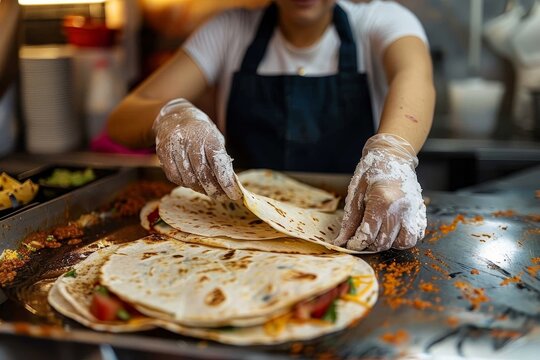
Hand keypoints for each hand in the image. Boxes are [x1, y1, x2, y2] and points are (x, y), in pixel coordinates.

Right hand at [153, 99, 241, 199]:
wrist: (174, 117)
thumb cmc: (201, 132)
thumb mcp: (215, 138)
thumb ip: (222, 159)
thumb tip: (231, 183)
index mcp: (207, 136)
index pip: (218, 164)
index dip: (226, 182)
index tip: (234, 194)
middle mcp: (190, 141)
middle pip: (203, 174)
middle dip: (214, 190)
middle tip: (222, 197)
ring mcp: (174, 147)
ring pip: (188, 178)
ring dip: (201, 189)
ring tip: (209, 191)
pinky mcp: (163, 153)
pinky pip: (175, 177)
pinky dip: (185, 184)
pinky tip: (193, 183)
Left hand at [333, 133, 425, 251]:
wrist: (392, 156)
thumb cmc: (371, 171)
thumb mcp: (356, 192)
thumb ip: (350, 219)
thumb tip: (341, 240)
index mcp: (381, 200)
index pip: (368, 234)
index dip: (356, 243)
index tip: (351, 243)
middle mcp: (400, 208)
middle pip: (384, 242)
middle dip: (370, 244)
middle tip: (362, 237)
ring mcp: (413, 210)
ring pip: (403, 243)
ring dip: (389, 244)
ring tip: (379, 234)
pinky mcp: (420, 211)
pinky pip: (416, 235)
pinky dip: (404, 238)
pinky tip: (393, 231)